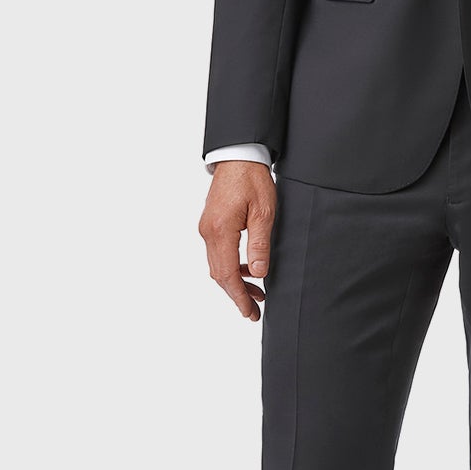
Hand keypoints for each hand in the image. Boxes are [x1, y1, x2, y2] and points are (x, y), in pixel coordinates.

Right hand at [199, 163, 276, 321]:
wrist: (238, 157)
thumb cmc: (252, 180)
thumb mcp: (264, 212)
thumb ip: (260, 244)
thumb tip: (258, 273)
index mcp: (220, 231)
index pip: (227, 274)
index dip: (238, 296)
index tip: (249, 312)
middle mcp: (208, 232)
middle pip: (219, 274)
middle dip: (236, 295)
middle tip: (253, 311)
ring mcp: (206, 228)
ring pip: (217, 266)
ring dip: (234, 282)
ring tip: (256, 294)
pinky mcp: (210, 224)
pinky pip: (218, 253)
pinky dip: (231, 267)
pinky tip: (248, 270)